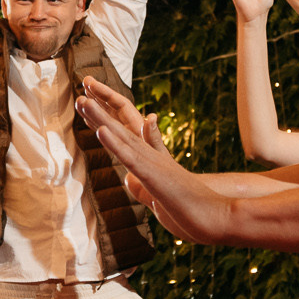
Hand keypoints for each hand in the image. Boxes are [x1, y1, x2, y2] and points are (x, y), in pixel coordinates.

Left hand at [77, 79, 231, 242]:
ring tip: (82, 100)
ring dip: (100, 118)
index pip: (123, 133)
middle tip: (83, 84)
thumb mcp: (157, 196)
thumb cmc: (188, 208)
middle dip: (100, 106)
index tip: (87, 102)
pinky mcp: (154, 175)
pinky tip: (101, 131)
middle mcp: (150, 154)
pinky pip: (131, 158)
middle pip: (121, 125)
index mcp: (150, 159)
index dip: (105, 116)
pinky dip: (115, 144)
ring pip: (122, 136)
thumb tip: (128, 179)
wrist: (215, 215)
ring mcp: (152, 162)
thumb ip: (141, 186)